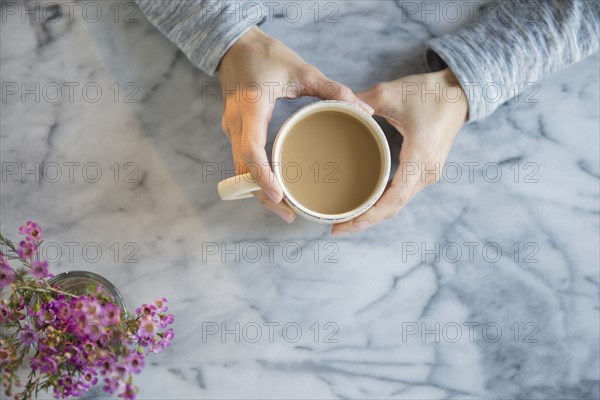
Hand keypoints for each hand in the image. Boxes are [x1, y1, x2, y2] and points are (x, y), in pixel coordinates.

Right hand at [217, 27, 373, 222]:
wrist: (235, 45)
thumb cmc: (266, 54)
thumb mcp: (302, 70)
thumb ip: (334, 90)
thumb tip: (365, 112)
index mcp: (252, 107)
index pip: (251, 150)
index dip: (262, 176)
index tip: (278, 196)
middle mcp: (236, 123)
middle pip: (243, 171)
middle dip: (263, 196)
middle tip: (289, 215)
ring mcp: (232, 129)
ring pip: (239, 171)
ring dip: (258, 192)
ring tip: (285, 209)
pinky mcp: (234, 132)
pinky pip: (241, 163)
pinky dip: (256, 179)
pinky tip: (274, 188)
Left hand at [332, 68, 467, 234]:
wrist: (459, 91)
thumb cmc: (428, 92)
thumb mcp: (390, 93)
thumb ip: (359, 102)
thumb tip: (332, 108)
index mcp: (420, 157)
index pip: (394, 199)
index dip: (369, 215)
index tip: (346, 223)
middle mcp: (427, 172)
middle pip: (394, 208)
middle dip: (365, 221)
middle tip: (336, 227)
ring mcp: (428, 174)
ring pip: (398, 204)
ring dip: (374, 215)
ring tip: (346, 220)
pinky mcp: (425, 171)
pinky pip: (402, 194)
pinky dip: (383, 203)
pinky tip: (364, 204)